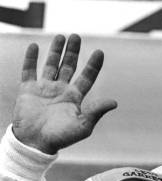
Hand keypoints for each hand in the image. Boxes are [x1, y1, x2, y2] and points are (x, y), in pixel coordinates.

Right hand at [12, 34, 116, 153]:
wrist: (35, 144)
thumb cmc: (61, 138)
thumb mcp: (83, 125)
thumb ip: (96, 112)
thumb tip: (114, 102)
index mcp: (75, 98)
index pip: (86, 78)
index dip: (93, 65)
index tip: (99, 52)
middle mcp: (60, 91)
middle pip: (69, 66)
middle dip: (73, 52)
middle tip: (76, 37)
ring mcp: (44, 89)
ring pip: (51, 65)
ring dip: (56, 51)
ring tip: (61, 36)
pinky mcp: (28, 90)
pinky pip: (29, 70)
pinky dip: (31, 58)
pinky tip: (35, 46)